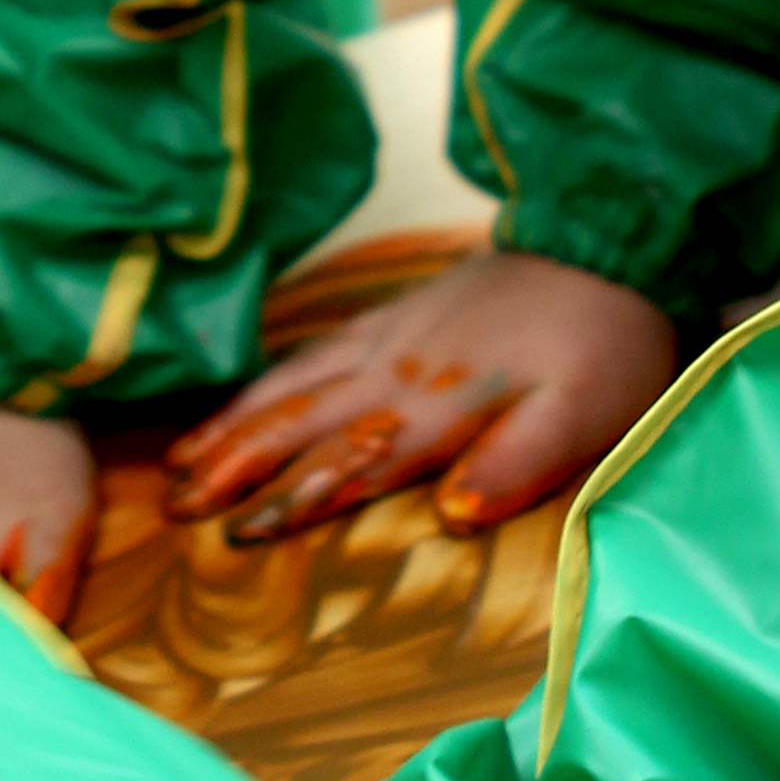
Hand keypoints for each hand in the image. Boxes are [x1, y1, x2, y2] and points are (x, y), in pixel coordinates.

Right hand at [162, 249, 673, 542]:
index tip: (232, 537)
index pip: (349, 464)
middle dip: (234, 467)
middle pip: (300, 423)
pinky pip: (315, 347)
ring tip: (183, 458)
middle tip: (174, 505)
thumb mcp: (587, 415)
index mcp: (439, 407)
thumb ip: (517, 463)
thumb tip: (450, 517)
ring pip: (295, 383)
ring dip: (236, 423)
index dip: (290, 502)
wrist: (605, 243)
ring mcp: (391, 336)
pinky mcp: (399, 312)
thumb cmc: (606, 346)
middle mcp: (399, 372)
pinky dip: (271, 376)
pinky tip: (250, 391)